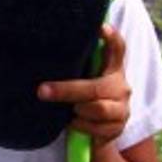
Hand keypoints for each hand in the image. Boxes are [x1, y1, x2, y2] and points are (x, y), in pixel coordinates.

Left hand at [37, 25, 130, 148]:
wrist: (97, 134)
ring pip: (97, 108)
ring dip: (76, 111)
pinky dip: (79, 126)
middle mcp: (121, 87)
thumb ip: (72, 68)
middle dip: (66, 90)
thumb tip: (39, 55)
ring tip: (68, 111)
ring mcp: (122, 108)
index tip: (100, 27)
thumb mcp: (80, 81)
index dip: (111, 38)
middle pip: (95, 87)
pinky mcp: (118, 128)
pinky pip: (95, 128)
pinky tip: (73, 123)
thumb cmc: (82, 101)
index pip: (117, 50)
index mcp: (112, 70)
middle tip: (42, 91)